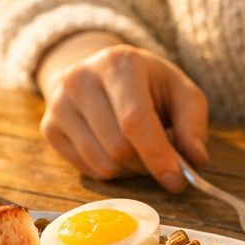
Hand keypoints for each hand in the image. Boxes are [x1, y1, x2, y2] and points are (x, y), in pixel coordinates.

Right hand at [38, 39, 208, 191]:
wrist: (98, 71)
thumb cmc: (147, 84)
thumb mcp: (179, 90)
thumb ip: (193, 122)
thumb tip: (195, 159)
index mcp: (118, 63)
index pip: (135, 120)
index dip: (158, 155)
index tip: (177, 181)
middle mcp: (81, 78)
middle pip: (118, 147)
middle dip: (146, 164)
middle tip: (160, 159)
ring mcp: (59, 103)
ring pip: (102, 163)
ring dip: (129, 170)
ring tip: (138, 151)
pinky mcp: (49, 127)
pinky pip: (86, 169)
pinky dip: (109, 170)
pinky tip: (115, 149)